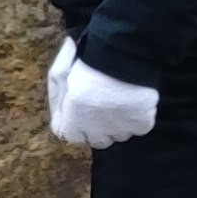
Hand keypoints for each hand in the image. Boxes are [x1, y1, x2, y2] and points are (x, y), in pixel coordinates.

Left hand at [46, 40, 161, 151]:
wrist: (121, 57)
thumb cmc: (87, 64)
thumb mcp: (60, 74)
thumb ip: (56, 93)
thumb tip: (62, 100)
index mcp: (72, 123)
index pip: (68, 134)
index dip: (74, 123)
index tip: (81, 111)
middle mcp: (95, 133)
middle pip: (97, 140)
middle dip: (99, 127)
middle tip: (104, 106)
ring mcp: (119, 131)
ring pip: (120, 135)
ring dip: (120, 124)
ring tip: (122, 102)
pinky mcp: (141, 125)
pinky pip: (140, 127)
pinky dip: (140, 117)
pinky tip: (138, 102)